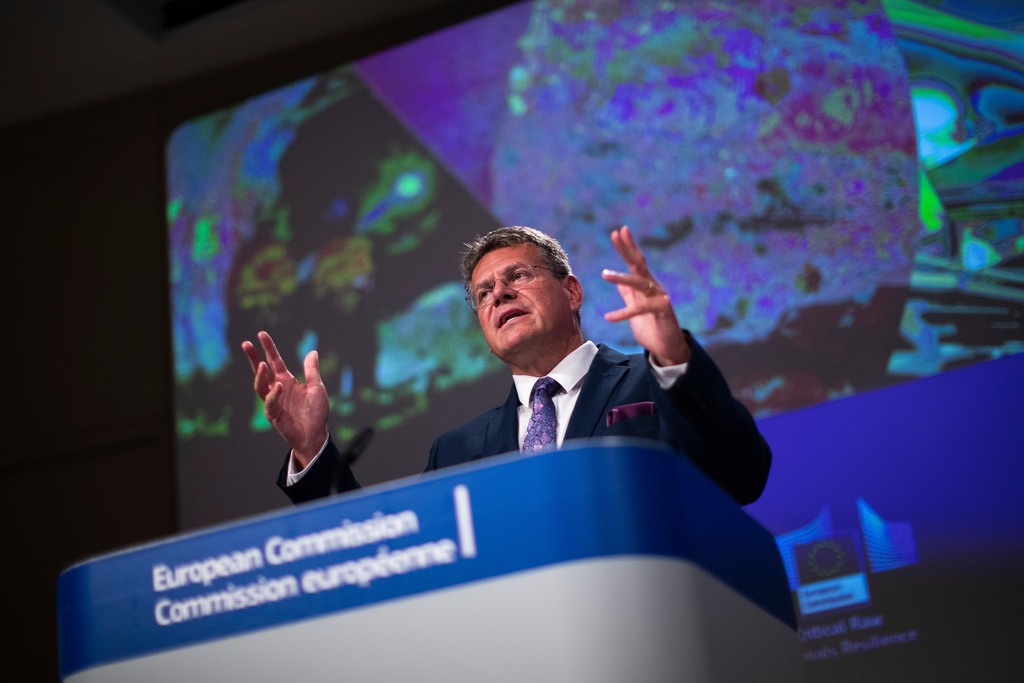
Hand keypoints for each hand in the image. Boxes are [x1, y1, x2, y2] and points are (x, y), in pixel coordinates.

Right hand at [241, 331, 329, 467]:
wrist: (316, 435)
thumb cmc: (316, 412)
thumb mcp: (317, 387)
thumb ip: (312, 371)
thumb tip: (312, 351)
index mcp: (286, 380)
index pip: (275, 361)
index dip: (268, 348)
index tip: (261, 334)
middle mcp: (277, 389)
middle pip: (261, 371)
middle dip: (254, 358)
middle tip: (246, 344)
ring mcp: (273, 402)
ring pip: (260, 386)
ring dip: (260, 376)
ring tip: (263, 365)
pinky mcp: (273, 415)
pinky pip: (270, 403)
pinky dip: (273, 395)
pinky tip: (279, 386)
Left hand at [601, 226, 689, 365]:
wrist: (667, 347)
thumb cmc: (652, 326)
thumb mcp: (635, 308)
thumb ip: (629, 295)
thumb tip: (619, 284)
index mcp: (645, 285)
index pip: (635, 262)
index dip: (627, 247)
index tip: (618, 232)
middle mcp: (653, 287)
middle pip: (639, 264)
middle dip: (628, 249)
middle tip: (616, 233)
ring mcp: (659, 297)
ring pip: (639, 283)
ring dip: (621, 279)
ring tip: (604, 274)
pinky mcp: (661, 311)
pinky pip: (640, 309)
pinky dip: (623, 313)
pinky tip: (608, 317)